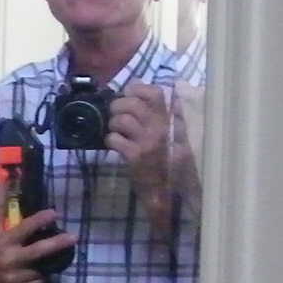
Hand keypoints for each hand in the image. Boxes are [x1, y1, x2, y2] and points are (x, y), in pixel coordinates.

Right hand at [0, 180, 76, 282]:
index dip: (40, 220)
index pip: (24, 228)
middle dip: (57, 243)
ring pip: (40, 270)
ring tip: (54, 260)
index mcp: (2, 240)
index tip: (55, 213)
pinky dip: (41, 280)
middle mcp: (9, 258)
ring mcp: (13, 276)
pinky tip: (41, 275)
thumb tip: (0, 179)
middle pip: (38, 251)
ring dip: (48, 265)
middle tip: (74, 237)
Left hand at [108, 84, 202, 237]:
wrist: (168, 191)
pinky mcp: (135, 155)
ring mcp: (148, 141)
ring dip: (112, 124)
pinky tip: (115, 146)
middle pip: (131, 103)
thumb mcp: (171, 135)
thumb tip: (138, 96)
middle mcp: (161, 127)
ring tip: (116, 132)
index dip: (136, 90)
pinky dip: (110, 140)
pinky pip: (114, 138)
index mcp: (170, 119)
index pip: (154, 92)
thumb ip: (161, 116)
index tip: (129, 96)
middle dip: (117, 106)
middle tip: (115, 116)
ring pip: (121, 119)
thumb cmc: (167, 160)